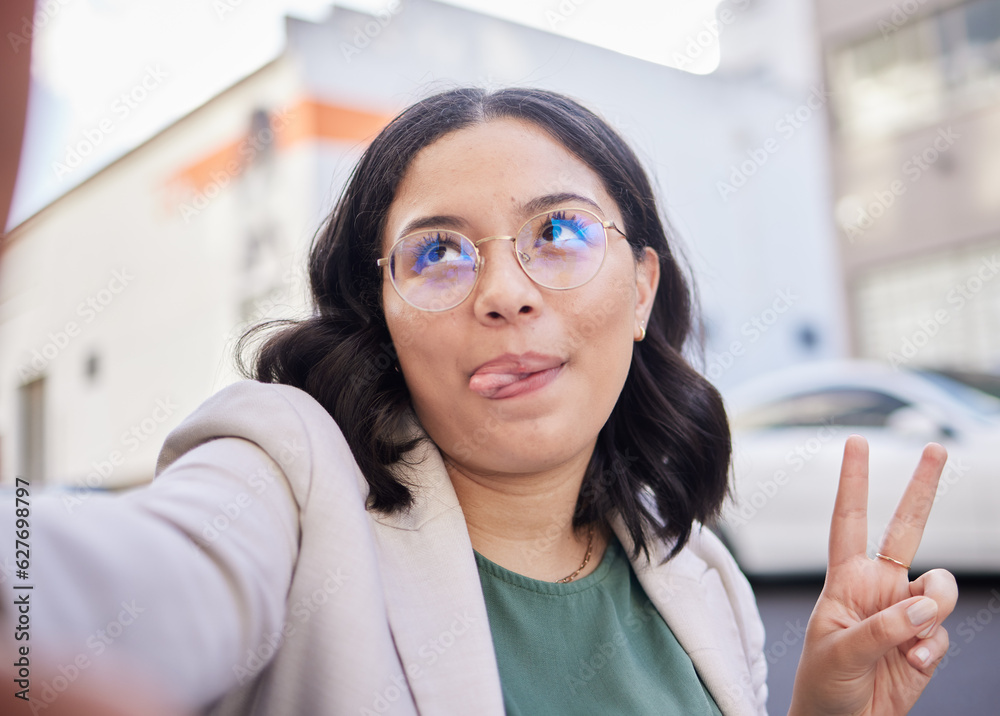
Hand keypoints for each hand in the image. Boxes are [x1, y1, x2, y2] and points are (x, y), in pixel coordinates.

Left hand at [788, 435, 958, 715]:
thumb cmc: (824, 685)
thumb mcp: (839, 652)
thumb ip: (882, 627)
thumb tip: (925, 606)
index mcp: (846, 579)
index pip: (849, 520)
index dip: (853, 482)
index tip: (856, 442)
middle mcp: (879, 587)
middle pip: (906, 528)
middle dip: (921, 488)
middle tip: (935, 448)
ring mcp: (905, 613)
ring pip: (939, 588)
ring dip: (933, 610)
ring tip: (911, 640)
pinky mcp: (926, 641)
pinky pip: (943, 632)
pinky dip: (933, 648)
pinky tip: (912, 663)